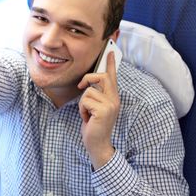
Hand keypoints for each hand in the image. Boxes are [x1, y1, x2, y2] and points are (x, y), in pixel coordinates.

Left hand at [77, 52, 119, 169]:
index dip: (110, 63)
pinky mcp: (103, 110)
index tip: (110, 51)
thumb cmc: (94, 125)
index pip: (112, 76)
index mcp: (113, 97)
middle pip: (101, 77)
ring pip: (88, 91)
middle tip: (81, 86)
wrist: (97, 144)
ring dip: (82, 104)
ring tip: (87, 114)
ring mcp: (110, 105)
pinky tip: (87, 119)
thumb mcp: (95, 107)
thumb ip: (96, 95)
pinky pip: (85, 100)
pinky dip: (81, 110)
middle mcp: (114, 99)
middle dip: (87, 79)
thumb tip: (89, 83)